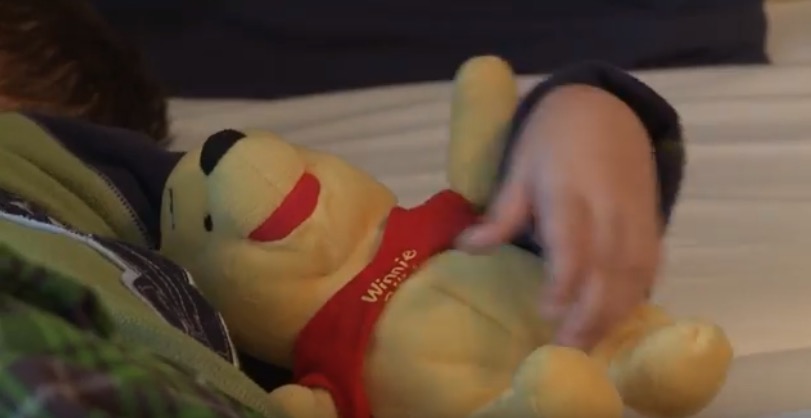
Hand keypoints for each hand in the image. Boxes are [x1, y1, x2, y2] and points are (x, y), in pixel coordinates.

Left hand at [456, 84, 661, 349]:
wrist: (606, 108)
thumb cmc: (551, 139)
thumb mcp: (517, 165)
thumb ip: (501, 212)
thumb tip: (465, 247)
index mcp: (570, 192)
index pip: (572, 246)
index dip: (563, 282)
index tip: (547, 312)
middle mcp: (609, 209)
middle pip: (606, 270)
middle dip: (589, 315)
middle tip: (564, 351)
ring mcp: (636, 217)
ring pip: (633, 274)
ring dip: (613, 314)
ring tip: (587, 347)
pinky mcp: (652, 222)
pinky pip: (650, 266)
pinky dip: (636, 296)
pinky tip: (617, 321)